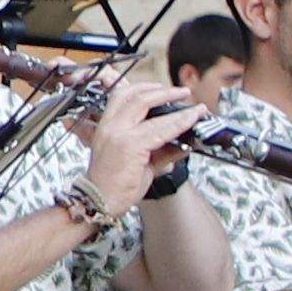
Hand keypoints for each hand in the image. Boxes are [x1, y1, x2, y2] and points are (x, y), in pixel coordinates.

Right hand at [77, 75, 191, 221]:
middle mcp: (110, 126)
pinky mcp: (131, 145)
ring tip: (192, 104)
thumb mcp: (136, 161)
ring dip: (173, 101)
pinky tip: (191, 120)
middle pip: (136, 96)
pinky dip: (179, 122)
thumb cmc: (113, 184)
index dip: (144, 88)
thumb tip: (182, 144)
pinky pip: (160, 128)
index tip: (162, 89)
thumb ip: (159, 150)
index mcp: (106, 126)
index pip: (122, 96)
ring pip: (148, 106)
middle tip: (181, 92)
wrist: (99, 202)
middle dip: (162, 91)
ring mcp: (119, 134)